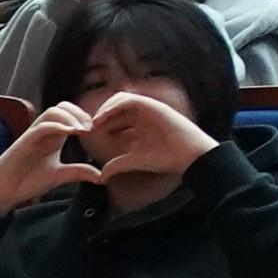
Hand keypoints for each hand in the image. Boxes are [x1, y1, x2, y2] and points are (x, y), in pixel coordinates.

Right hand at [0, 103, 111, 216]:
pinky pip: (41, 126)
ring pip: (52, 111)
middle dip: (80, 113)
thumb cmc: (27, 182)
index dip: (86, 117)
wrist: (2, 194)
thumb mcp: (59, 175)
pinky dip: (57, 126)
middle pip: (62, 106)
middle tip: (92, 128)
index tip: (98, 131)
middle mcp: (43, 132)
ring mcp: (33, 135)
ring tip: (83, 130)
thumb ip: (79, 171)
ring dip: (71, 117)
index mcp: (53, 136)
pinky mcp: (23, 143)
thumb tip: (101, 175)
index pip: (70, 113)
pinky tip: (70, 133)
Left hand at [79, 87, 216, 179]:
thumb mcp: (136, 161)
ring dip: (104, 109)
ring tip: (94, 124)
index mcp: (141, 125)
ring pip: (120, 100)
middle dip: (100, 116)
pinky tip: (102, 119)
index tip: (89, 136)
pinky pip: (128, 100)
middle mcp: (144, 114)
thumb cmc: (167, 159)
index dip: (102, 124)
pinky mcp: (153, 105)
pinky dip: (113, 107)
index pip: (116, 118)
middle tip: (87, 128)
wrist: (189, 156)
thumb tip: (101, 177)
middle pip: (115, 107)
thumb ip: (118, 164)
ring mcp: (149, 108)